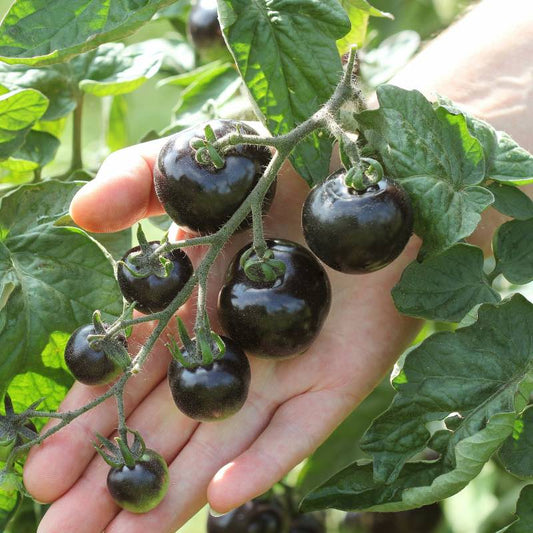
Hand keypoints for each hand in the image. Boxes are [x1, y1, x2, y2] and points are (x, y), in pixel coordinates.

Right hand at [23, 135, 419, 532]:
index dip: (90, 425)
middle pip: (167, 426)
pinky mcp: (338, 377)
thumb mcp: (196, 162)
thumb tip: (78, 216)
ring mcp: (285, 369)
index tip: (45, 473)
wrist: (369, 173)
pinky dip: (265, 461)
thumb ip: (133, 181)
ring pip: (223, 443)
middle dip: (115, 480)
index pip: (131, 379)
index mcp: (192, 309)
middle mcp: (232, 350)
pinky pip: (299, 428)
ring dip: (176, 491)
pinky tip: (227, 498)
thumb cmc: (279, 164)